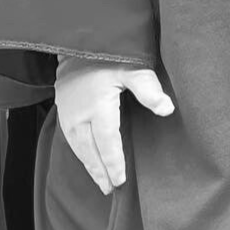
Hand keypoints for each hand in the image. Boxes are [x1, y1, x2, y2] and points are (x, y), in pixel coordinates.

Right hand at [55, 59, 174, 193]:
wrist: (78, 39)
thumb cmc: (108, 53)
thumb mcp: (132, 66)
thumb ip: (148, 88)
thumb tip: (167, 109)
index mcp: (97, 106)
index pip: (107, 142)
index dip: (113, 163)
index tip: (120, 181)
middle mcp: (78, 114)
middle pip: (90, 151)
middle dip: (100, 172)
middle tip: (111, 190)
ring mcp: (67, 112)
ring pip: (78, 147)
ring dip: (90, 166)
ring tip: (101, 182)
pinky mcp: (62, 110)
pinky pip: (70, 139)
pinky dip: (81, 153)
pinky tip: (89, 161)